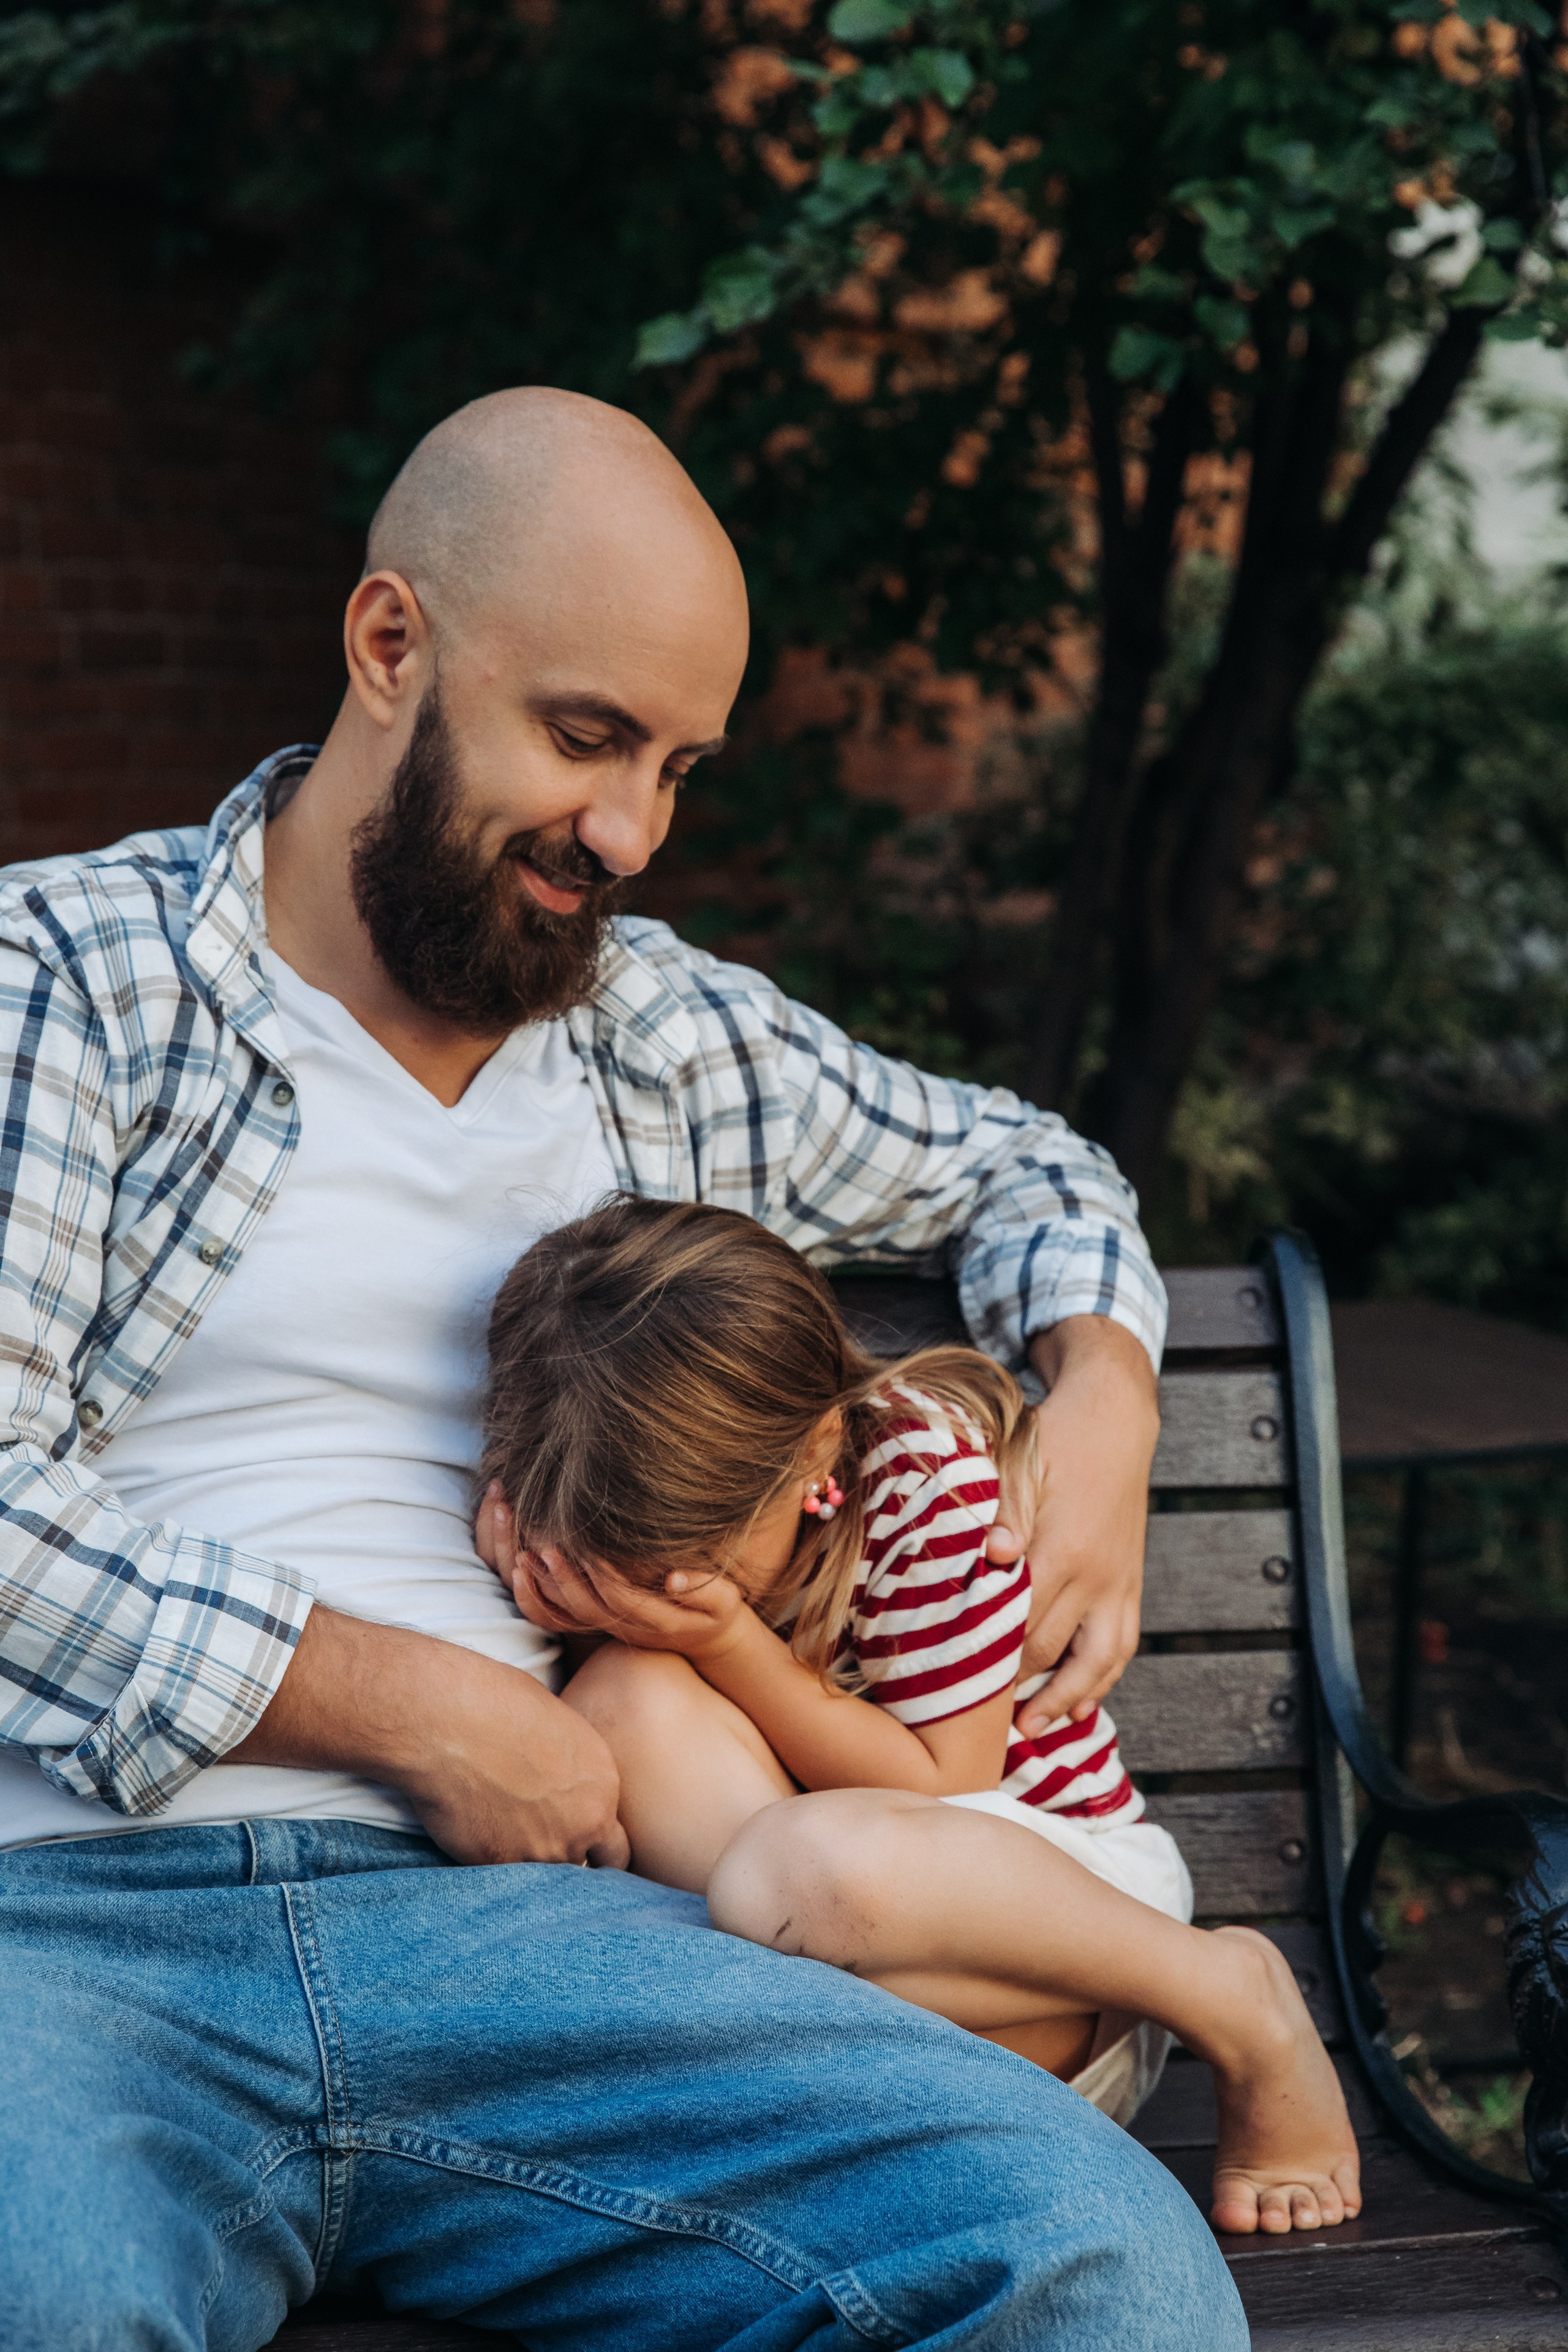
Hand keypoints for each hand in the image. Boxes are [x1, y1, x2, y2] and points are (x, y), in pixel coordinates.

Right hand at [230, 1603, 629, 1868]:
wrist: (446, 1721)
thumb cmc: (496, 1702)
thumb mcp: (557, 1727)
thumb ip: (572, 1773)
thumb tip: (562, 1787)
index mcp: (604, 1786)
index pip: (616, 1845)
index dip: (592, 1846)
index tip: (570, 1840)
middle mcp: (585, 1824)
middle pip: (592, 1869)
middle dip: (573, 1866)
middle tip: (542, 1851)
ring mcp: (543, 1852)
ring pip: (549, 1881)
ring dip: (533, 1871)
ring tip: (504, 1840)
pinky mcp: (500, 1865)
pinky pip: (506, 1880)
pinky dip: (494, 1868)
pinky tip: (474, 1836)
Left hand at [480, 1492, 749, 1660]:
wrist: (705, 1635)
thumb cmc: (716, 1610)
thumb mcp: (723, 1600)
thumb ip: (702, 1588)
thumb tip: (674, 1577)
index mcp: (654, 1621)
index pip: (618, 1597)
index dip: (598, 1572)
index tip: (583, 1542)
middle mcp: (623, 1628)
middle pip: (582, 1606)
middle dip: (561, 1576)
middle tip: (541, 1543)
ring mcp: (605, 1627)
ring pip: (563, 1615)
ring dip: (540, 1586)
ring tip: (521, 1553)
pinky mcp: (595, 1621)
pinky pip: (554, 1619)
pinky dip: (533, 1599)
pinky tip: (517, 1570)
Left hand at [985, 1315, 1157, 1733]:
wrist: (1116, 1420)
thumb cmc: (1055, 1438)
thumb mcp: (1022, 1461)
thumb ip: (1005, 1510)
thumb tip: (993, 1554)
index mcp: (1062, 1546)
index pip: (1017, 1622)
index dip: (983, 1658)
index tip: (946, 1685)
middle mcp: (1096, 1575)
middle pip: (1049, 1650)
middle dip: (1010, 1689)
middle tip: (968, 1719)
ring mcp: (1118, 1584)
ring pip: (1095, 1662)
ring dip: (1061, 1701)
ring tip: (1026, 1732)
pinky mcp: (1131, 1586)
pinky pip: (1122, 1647)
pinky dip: (1101, 1682)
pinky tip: (1078, 1707)